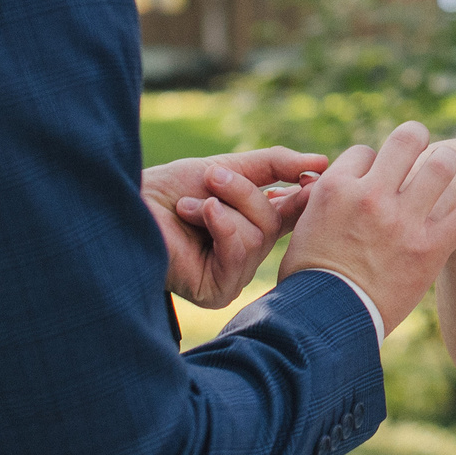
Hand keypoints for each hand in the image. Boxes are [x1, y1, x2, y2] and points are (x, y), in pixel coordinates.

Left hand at [143, 146, 323, 309]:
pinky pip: (241, 250)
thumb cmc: (170, 189)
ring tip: (189, 206)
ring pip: (259, 234)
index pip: (295, 213)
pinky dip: (220, 225)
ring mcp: (235, 275)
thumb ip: (275, 166)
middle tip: (211, 177)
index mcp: (253, 226)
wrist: (131, 206)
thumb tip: (324, 164)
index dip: (307, 194)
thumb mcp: (230, 168)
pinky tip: (194, 217)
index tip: (317, 176)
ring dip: (222, 207)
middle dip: (243, 192)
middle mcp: (248, 254)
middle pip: (275, 219)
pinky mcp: (219, 290)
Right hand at [279, 122, 455, 332]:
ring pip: (441, 166)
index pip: (364, 152)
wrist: (327, 322)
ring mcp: (403, 221)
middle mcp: (371, 196)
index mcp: (336, 188)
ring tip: (450, 165)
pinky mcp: (430, 248)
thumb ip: (323, 201)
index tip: (376, 177)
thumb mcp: (304, 228)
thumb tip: (332, 185)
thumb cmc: (310, 280)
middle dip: (417, 139)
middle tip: (422, 147)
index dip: (372, 163)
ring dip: (448, 162)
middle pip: (407, 140)